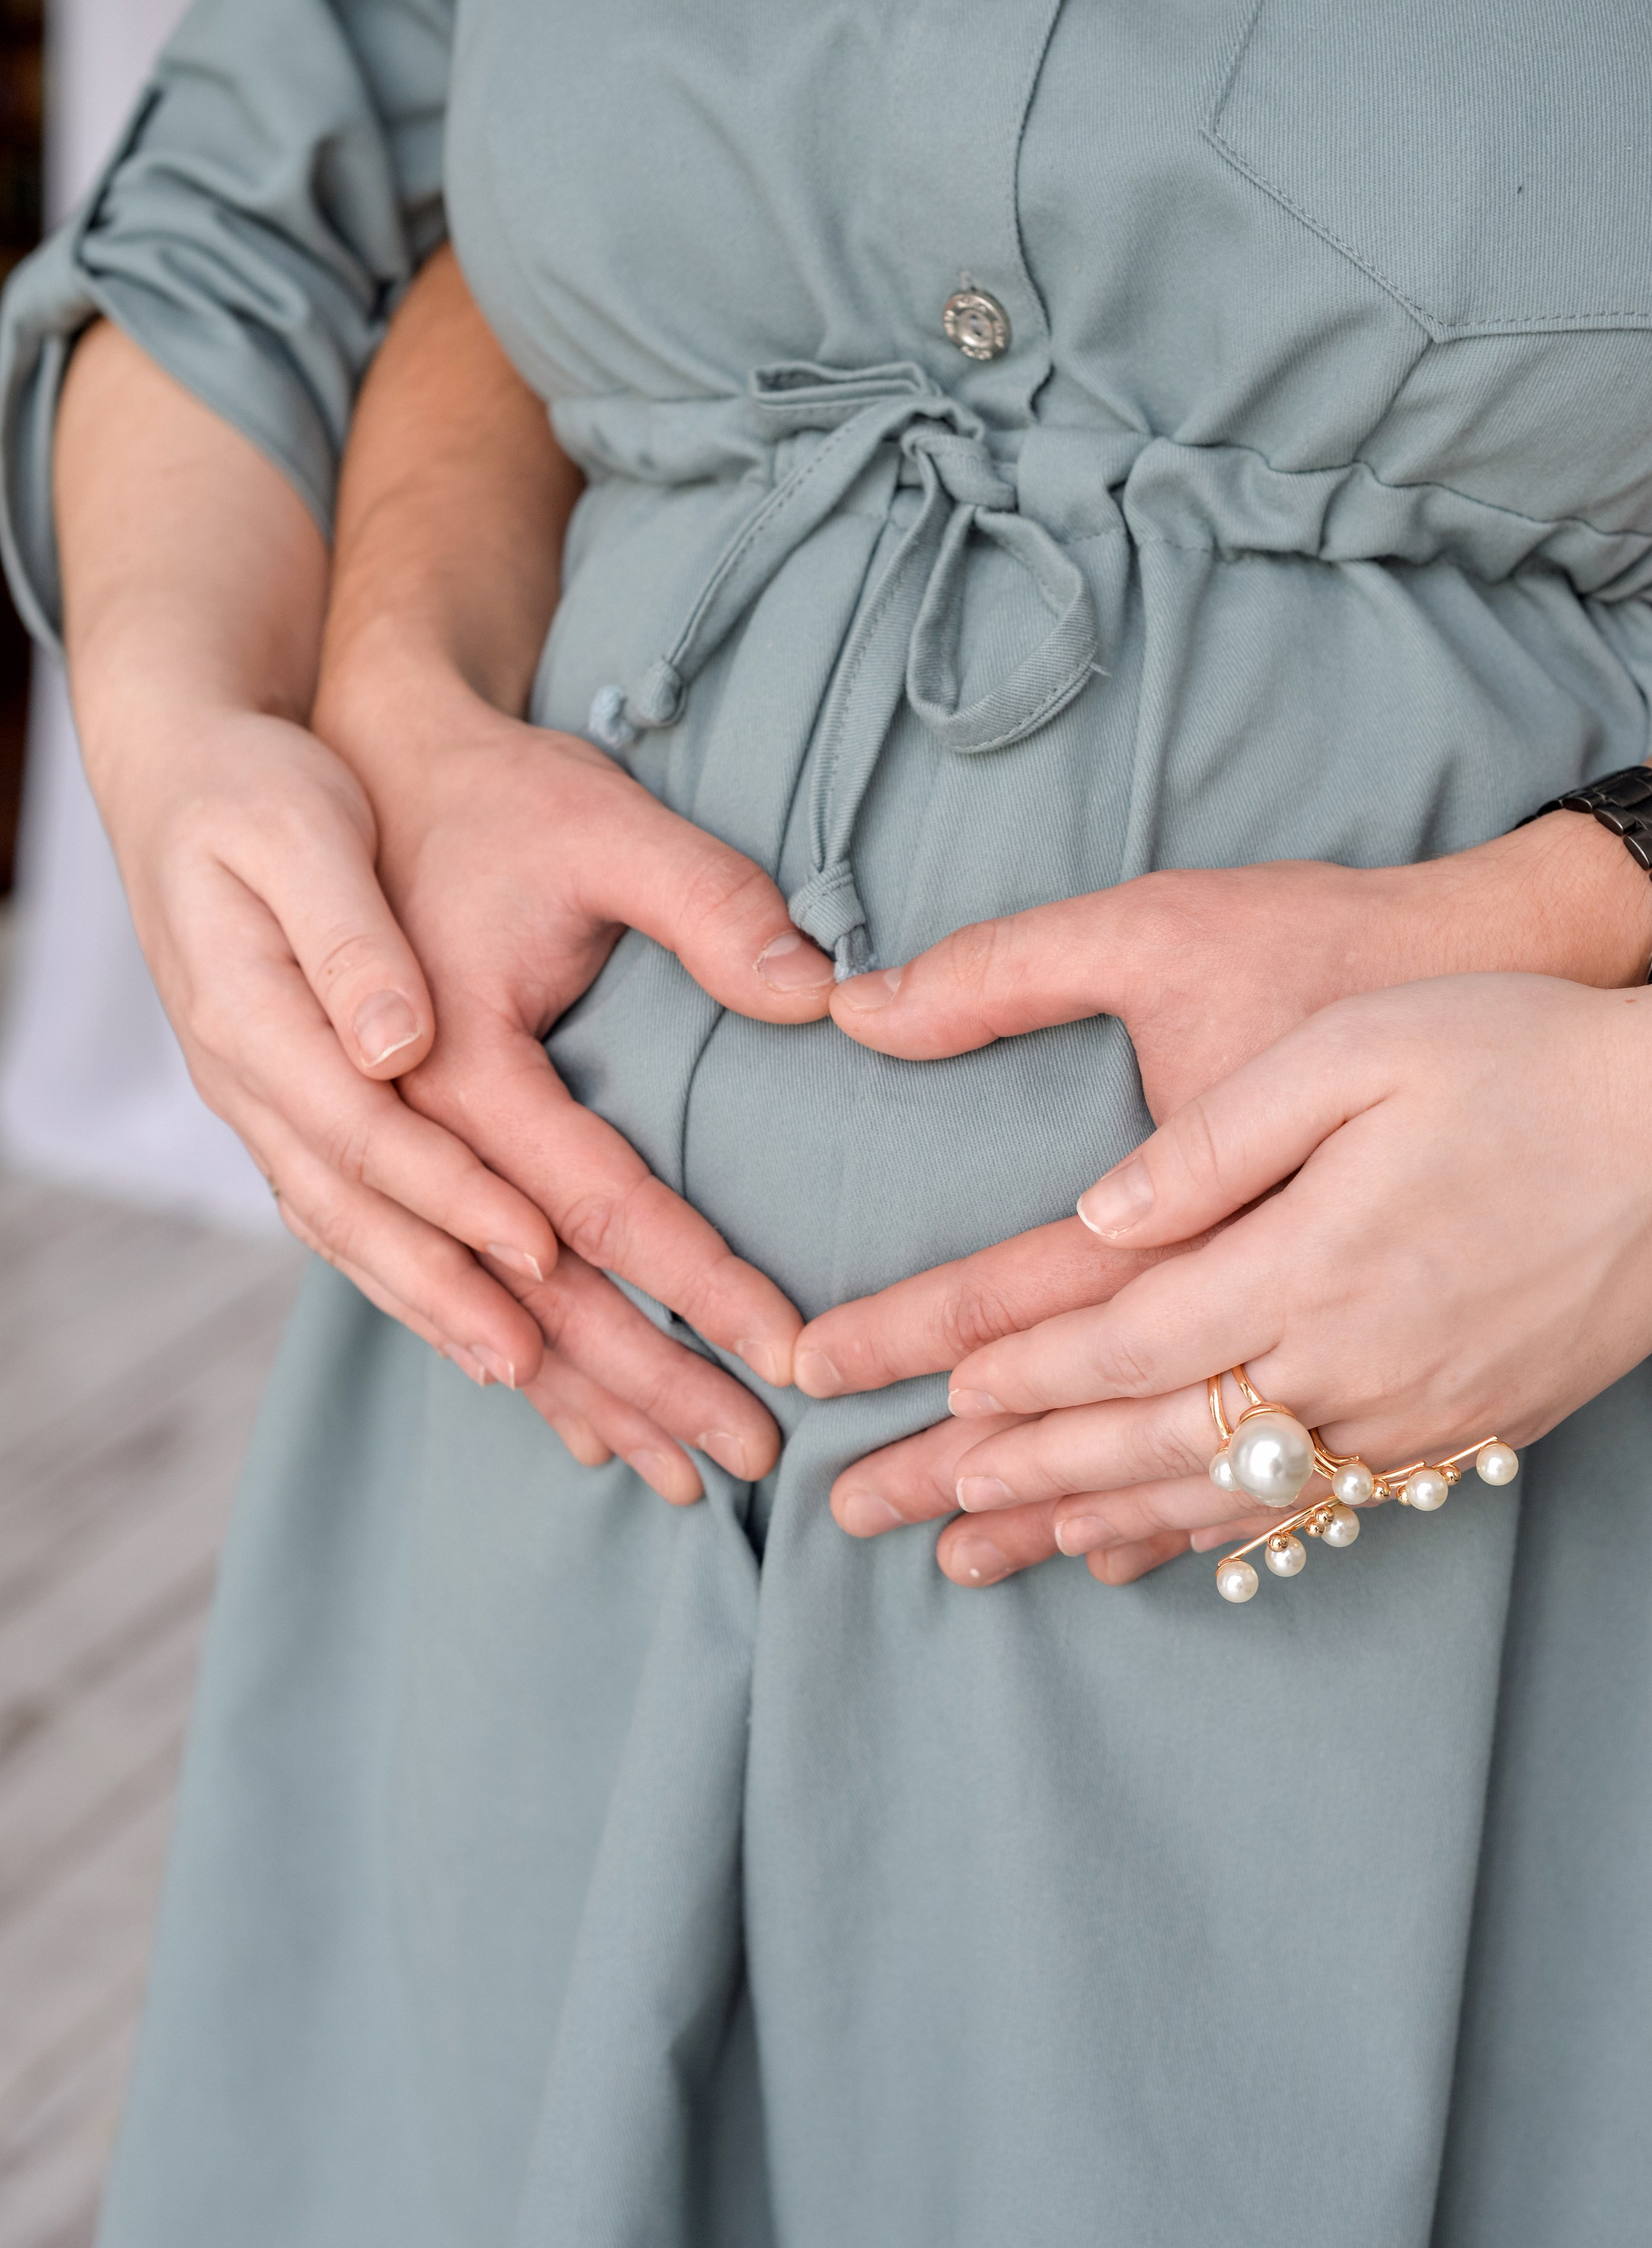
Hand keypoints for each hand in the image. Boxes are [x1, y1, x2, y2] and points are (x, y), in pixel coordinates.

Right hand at [107, 700, 568, 1389]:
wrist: (187, 771)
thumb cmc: (259, 785)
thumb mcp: (299, 827)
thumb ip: (346, 934)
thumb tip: (394, 1043)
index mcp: (251, 1011)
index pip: (360, 1131)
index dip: (452, 1197)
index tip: (543, 1250)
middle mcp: (244, 1079)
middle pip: (350, 1213)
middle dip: (450, 1296)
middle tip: (546, 1367)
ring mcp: (259, 1105)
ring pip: (343, 1232)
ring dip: (430, 1309)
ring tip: (526, 1377)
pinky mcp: (286, 1108)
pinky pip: (341, 1216)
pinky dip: (402, 1279)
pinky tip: (465, 1325)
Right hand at [322, 654, 837, 1495]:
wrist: (344, 773)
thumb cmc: (488, 797)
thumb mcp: (601, 823)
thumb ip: (707, 903)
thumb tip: (817, 995)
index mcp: (450, 1060)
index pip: (592, 1206)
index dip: (696, 1282)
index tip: (786, 1350)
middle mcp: (390, 1129)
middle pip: (529, 1298)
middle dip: (647, 1383)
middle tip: (753, 1457)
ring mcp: (358, 1156)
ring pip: (470, 1314)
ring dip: (575, 1398)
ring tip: (674, 1475)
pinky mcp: (360, 1158)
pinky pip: (422, 1286)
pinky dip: (499, 1356)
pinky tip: (560, 1413)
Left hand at [800, 823, 1651, 1581]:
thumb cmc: (1523, 1059)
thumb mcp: (1362, 1050)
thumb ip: (1220, 1136)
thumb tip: (1103, 1209)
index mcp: (1309, 1259)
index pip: (1116, 1337)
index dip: (1005, 1371)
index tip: (911, 1386)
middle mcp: (1350, 1362)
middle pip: (1138, 1439)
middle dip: (996, 1475)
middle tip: (880, 1505)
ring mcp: (1406, 1416)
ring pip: (1209, 1496)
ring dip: (1076, 1524)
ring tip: (969, 1556)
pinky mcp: (1454, 1432)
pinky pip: (1303, 1512)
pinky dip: (1203, 1540)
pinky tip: (1137, 1557)